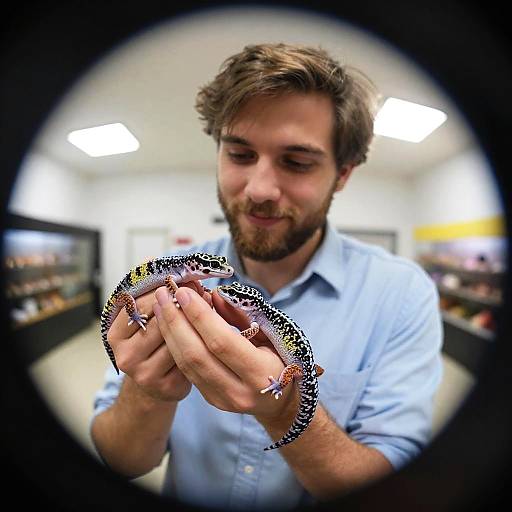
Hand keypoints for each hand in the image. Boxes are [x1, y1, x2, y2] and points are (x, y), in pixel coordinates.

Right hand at [106, 281, 208, 401]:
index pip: (139, 305)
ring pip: (178, 338)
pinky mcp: (168, 387)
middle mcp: (126, 357)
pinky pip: (190, 356)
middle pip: (161, 321)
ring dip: (196, 320)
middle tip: (200, 289)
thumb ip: (147, 289)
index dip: (163, 290)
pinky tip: (207, 331)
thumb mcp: (142, 315)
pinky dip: (201, 341)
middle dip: (183, 303)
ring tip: (207, 305)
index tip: (181, 280)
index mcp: (115, 335)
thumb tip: (152, 259)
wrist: (154, 380)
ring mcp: (146, 374)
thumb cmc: (150, 340)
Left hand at [153, 286, 298, 421]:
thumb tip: (212, 295)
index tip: (183, 292)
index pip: (221, 342)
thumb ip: (241, 315)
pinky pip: (187, 371)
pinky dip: (175, 344)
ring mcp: (223, 400)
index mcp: (261, 373)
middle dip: (176, 321)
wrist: (282, 400)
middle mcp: (240, 392)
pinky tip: (168, 325)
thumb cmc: (281, 358)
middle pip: (197, 354)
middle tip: (164, 294)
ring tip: (160, 305)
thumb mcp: (271, 333)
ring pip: (187, 364)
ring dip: (170, 332)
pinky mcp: (211, 400)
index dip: (199, 316)